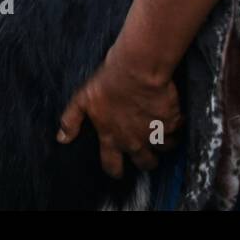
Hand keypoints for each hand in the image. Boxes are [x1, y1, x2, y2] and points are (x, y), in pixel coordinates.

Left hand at [57, 39, 182, 178]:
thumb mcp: (83, 99)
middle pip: (145, 164)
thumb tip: (62, 138)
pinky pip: (178, 130)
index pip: (112, 166)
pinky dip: (176, 124)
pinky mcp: (171, 122)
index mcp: (112, 138)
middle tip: (147, 149)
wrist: (137, 69)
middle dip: (146, 160)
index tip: (119, 169)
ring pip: (164, 149)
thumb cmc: (108, 82)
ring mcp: (154, 134)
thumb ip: (71, 120)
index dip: (116, 170)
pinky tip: (173, 115)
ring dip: (163, 142)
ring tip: (161, 131)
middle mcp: (134, 142)